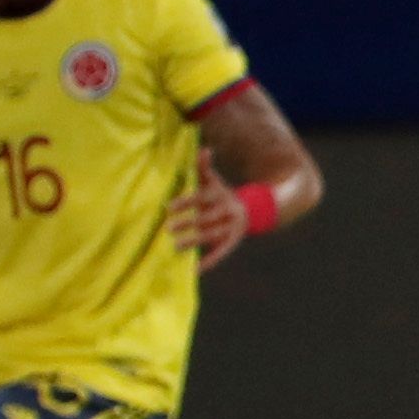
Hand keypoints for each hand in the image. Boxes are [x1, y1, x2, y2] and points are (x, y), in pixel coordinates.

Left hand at [164, 152, 250, 270]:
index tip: (169, 208)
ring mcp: (231, 227)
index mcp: (220, 195)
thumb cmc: (220, 195)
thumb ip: (204, 167)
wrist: (250, 210)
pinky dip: (209, 262)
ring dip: (194, 242)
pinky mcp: (233, 242)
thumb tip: (204, 150)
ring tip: (175, 247)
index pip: (201, 198)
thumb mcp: (213, 181)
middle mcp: (227, 210)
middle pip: (206, 218)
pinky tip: (195, 269)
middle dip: (187, 223)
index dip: (186, 203)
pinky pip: (221, 253)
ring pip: (211, 235)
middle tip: (168, 228)